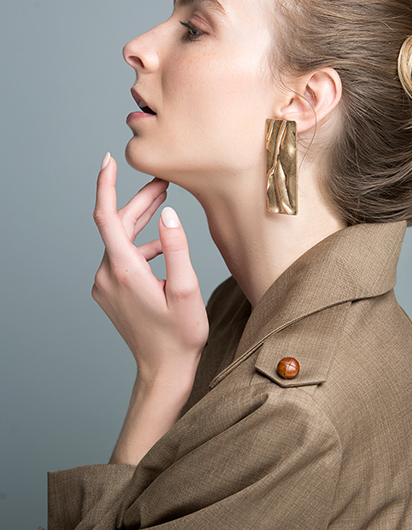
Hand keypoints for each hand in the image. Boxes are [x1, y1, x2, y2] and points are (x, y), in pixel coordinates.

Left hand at [92, 153, 207, 394]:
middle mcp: (107, 275)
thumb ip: (176, 248)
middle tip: (164, 183)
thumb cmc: (181, 334)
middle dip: (140, 202)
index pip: (106, 217)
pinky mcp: (109, 293)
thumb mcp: (187, 289)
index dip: (106, 185)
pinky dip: (141, 247)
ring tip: (166, 206)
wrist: (164, 369)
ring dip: (142, 224)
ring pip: (121, 242)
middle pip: (118, 226)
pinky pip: (122, 259)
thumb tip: (169, 213)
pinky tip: (163, 249)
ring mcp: (105, 286)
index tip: (108, 160)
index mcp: (125, 271)